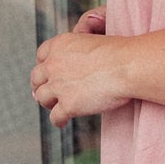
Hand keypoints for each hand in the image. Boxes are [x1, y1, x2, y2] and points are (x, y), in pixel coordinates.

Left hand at [30, 10, 128, 125]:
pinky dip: (58, 121)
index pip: (42, 54)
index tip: (48, 73)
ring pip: (42, 98)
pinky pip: (55, 117)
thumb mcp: (92, 41)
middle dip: (40, 85)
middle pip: (36, 77)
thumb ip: (78, 51)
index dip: (44, 65)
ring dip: (47, 103)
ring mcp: (58, 86)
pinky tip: (63, 122)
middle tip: (44, 93)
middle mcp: (53, 64)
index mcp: (60, 44)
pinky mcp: (68, 105)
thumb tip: (76, 66)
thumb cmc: (120, 53)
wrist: (128, 66)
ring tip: (55, 107)